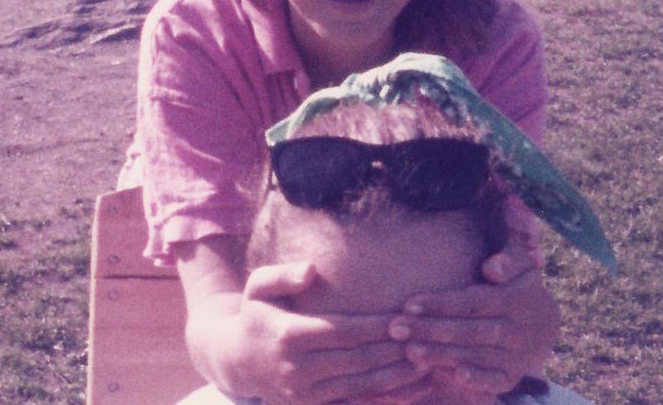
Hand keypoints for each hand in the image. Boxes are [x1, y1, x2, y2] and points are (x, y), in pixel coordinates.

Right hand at [187, 261, 432, 404]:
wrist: (236, 362)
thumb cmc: (256, 314)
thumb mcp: (258, 286)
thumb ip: (283, 275)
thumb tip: (311, 270)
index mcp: (287, 336)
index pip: (343, 331)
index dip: (376, 326)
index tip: (404, 317)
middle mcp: (296, 370)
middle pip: (357, 361)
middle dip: (393, 350)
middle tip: (425, 337)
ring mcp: (304, 395)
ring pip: (360, 387)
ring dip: (396, 375)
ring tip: (426, 361)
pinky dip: (383, 397)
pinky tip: (409, 386)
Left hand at [388, 234, 558, 395]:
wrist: (547, 325)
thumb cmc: (520, 287)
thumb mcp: (522, 268)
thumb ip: (508, 262)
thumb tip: (492, 268)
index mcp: (515, 299)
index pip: (473, 302)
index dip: (441, 304)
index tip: (409, 304)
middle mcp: (515, 330)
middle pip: (469, 330)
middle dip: (431, 330)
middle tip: (396, 328)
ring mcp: (516, 356)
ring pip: (475, 356)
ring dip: (442, 355)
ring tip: (409, 350)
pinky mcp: (512, 376)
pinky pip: (494, 381)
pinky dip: (475, 381)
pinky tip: (451, 376)